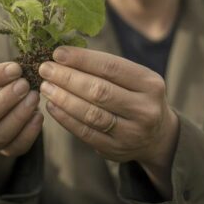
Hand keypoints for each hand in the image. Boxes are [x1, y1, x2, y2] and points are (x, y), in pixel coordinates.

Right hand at [0, 62, 42, 156]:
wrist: (1, 111)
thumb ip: (6, 71)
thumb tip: (24, 66)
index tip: (16, 68)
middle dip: (4, 100)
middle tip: (24, 85)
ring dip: (19, 116)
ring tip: (35, 97)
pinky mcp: (2, 150)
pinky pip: (15, 147)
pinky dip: (29, 133)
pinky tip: (39, 116)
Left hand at [38, 46, 178, 169]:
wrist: (158, 136)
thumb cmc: (137, 96)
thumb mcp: (136, 78)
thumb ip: (107, 68)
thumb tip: (65, 54)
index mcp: (150, 83)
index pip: (111, 67)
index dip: (82, 59)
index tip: (58, 53)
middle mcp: (145, 109)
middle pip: (99, 91)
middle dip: (68, 78)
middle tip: (45, 69)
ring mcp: (131, 132)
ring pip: (91, 114)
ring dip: (64, 99)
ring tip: (46, 87)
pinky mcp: (116, 150)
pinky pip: (86, 133)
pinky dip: (65, 118)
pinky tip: (52, 106)